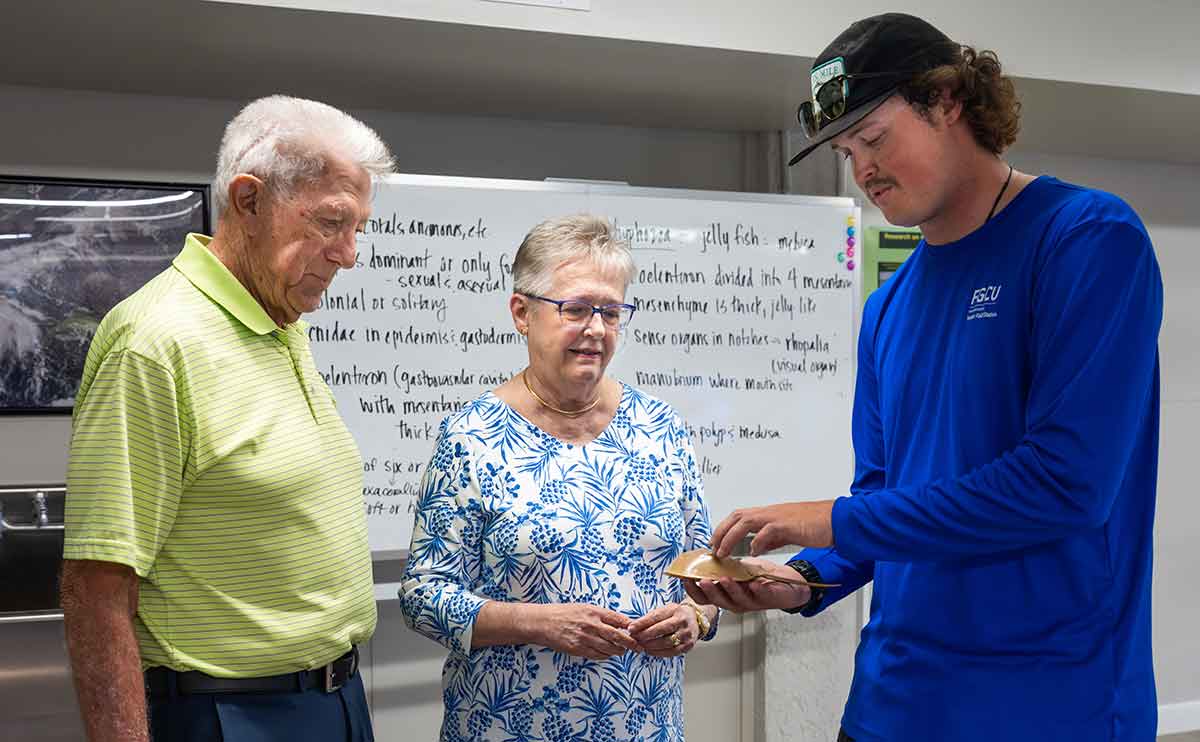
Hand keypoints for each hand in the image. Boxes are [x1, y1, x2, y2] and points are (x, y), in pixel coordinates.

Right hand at [531, 603, 639, 659]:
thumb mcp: (584, 607)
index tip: (638, 632)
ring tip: (622, 651)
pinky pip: (597, 655)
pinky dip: (605, 656)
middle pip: (618, 636)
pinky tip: (607, 654)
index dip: (631, 627)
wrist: (543, 622)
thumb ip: (600, 615)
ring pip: (609, 648)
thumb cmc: (563, 613)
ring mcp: (585, 638)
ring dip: (618, 651)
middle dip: (631, 644)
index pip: (619, 620)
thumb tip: (619, 623)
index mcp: (595, 612)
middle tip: (639, 648)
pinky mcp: (578, 649)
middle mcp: (592, 625)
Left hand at [627, 603, 697, 657]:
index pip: (656, 616)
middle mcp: (682, 622)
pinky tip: (649, 651)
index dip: (642, 623)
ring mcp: (686, 635)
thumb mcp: (665, 610)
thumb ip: (651, 618)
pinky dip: (658, 653)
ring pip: (666, 642)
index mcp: (675, 610)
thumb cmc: (676, 614)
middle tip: (634, 638)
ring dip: (650, 645)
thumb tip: (633, 626)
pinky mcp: (687, 646)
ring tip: (640, 645)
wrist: (695, 619)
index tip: (631, 628)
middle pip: (661, 630)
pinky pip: (671, 652)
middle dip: (645, 635)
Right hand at [681, 558, 811, 613]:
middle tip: (702, 580)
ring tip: (724, 578)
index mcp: (726, 595)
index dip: (693, 590)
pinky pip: (762, 596)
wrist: (789, 583)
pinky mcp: (769, 599)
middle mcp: (736, 602)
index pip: (704, 597)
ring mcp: (752, 603)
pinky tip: (753, 582)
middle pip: (718, 601)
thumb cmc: (760, 577)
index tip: (685, 578)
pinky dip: (757, 589)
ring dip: (730, 589)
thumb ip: (722, 566)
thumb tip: (704, 555)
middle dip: (710, 591)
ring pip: (737, 600)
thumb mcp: (738, 570)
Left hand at [709, 501, 835, 556]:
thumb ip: (771, 537)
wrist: (837, 520)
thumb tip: (756, 546)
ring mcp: (778, 517)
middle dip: (721, 531)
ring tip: (723, 553)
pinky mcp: (787, 525)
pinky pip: (767, 531)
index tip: (714, 542)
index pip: (739, 516)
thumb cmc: (815, 525)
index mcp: (769, 514)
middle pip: (737, 516)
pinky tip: (753, 552)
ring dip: (731, 537)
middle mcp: (770, 512)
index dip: (724, 528)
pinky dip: (757, 541)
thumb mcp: (787, 531)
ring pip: (746, 521)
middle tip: (712, 548)